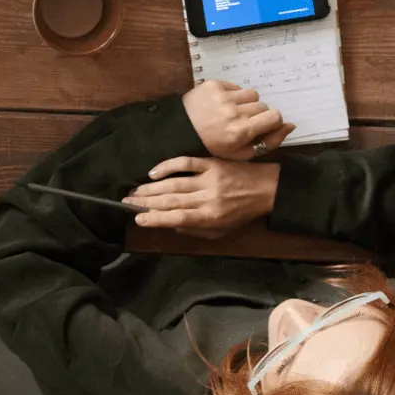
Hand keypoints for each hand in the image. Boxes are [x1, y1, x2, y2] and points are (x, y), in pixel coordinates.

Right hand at [126, 155, 279, 235]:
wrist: (266, 189)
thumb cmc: (242, 213)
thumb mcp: (222, 231)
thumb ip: (196, 230)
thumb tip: (171, 226)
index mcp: (210, 216)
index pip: (177, 218)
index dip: (155, 218)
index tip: (138, 219)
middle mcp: (207, 198)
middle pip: (171, 200)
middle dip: (146, 202)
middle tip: (128, 201)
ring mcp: (208, 179)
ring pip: (174, 183)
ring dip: (151, 187)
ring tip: (135, 190)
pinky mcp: (210, 163)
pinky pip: (185, 163)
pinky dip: (168, 166)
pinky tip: (153, 172)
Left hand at [183, 80, 294, 159]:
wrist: (181, 131)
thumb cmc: (214, 147)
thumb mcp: (242, 153)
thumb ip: (270, 141)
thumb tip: (291, 125)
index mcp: (242, 131)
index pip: (274, 116)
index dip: (270, 121)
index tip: (261, 126)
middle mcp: (234, 111)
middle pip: (262, 105)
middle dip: (256, 114)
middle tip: (242, 122)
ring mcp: (223, 96)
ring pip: (251, 94)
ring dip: (246, 102)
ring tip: (233, 112)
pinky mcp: (213, 84)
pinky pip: (236, 86)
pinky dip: (233, 94)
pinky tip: (222, 105)